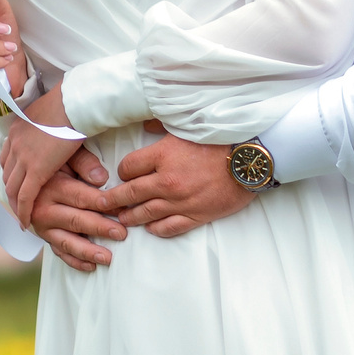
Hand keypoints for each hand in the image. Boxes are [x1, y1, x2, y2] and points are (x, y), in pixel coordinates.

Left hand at [0, 94, 85, 224]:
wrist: (74, 103)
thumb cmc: (71, 105)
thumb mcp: (55, 118)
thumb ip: (55, 133)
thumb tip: (62, 139)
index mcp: (17, 129)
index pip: (7, 157)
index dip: (12, 173)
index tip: (17, 183)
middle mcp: (15, 144)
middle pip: (7, 174)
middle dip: (11, 191)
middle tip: (18, 204)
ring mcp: (23, 157)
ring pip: (12, 188)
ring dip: (15, 204)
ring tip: (23, 216)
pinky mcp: (36, 170)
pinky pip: (25, 196)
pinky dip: (23, 211)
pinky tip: (27, 222)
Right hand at [31, 147, 123, 272]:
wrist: (27, 175)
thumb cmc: (55, 162)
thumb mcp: (67, 156)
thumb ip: (84, 163)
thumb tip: (102, 178)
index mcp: (50, 187)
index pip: (81, 197)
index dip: (103, 203)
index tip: (123, 208)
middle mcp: (43, 209)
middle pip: (75, 220)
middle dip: (99, 228)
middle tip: (121, 234)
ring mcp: (42, 226)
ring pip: (66, 241)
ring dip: (87, 251)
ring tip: (107, 258)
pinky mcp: (43, 237)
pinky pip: (58, 252)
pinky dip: (74, 261)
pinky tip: (91, 267)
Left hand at [98, 131, 257, 238]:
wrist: (252, 160)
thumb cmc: (222, 140)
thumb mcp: (189, 126)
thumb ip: (163, 126)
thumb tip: (146, 125)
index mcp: (163, 156)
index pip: (128, 167)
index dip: (122, 171)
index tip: (123, 174)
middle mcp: (167, 181)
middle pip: (130, 194)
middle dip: (112, 200)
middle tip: (101, 204)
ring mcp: (180, 201)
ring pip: (145, 214)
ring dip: (130, 217)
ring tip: (120, 219)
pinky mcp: (196, 215)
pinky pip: (169, 227)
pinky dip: (156, 229)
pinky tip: (150, 228)